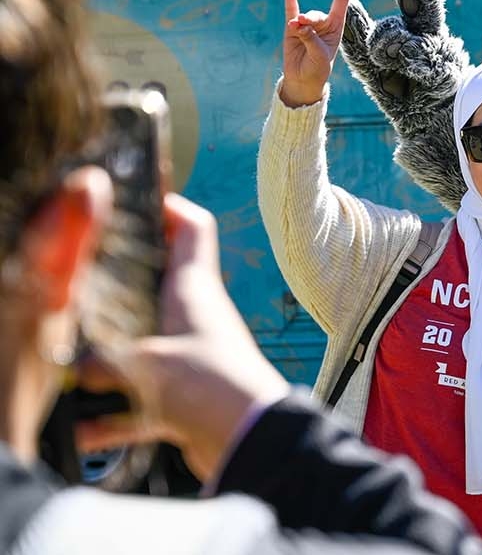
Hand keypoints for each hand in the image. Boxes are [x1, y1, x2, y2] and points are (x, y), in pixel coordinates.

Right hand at [74, 195, 290, 479]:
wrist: (250, 437)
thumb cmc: (213, 386)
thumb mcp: (149, 364)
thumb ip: (105, 363)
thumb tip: (78, 370)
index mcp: (194, 289)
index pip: (191, 229)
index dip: (168, 209)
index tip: (138, 204)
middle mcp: (195, 316)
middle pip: (156, 286)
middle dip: (118, 287)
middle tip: (79, 290)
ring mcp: (191, 355)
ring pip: (143, 345)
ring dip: (110, 362)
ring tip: (71, 372)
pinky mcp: (187, 396)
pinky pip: (141, 401)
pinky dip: (114, 418)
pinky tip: (84, 433)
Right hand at [280, 0, 354, 107]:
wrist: (303, 79)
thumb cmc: (317, 69)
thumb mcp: (319, 57)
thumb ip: (311, 40)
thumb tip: (298, 25)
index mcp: (336, 28)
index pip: (341, 3)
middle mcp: (323, 24)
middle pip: (318, 14)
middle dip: (310, 19)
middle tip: (302, 24)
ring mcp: (307, 25)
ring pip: (304, 17)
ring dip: (301, 23)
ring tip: (296, 29)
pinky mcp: (291, 29)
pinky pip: (291, 10)